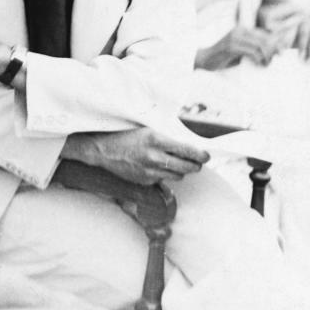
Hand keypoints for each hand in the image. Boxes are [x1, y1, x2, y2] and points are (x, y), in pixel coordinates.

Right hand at [62, 127, 209, 184]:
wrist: (102, 149)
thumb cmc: (125, 134)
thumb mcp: (147, 129)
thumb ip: (167, 137)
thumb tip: (189, 146)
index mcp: (156, 139)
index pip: (188, 150)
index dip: (201, 155)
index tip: (207, 155)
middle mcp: (154, 156)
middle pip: (188, 167)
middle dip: (196, 165)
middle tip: (197, 161)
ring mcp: (150, 171)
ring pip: (178, 175)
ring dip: (180, 170)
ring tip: (175, 162)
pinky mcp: (145, 181)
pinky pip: (163, 179)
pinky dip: (164, 174)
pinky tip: (157, 166)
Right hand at [195, 26, 282, 69]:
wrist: (204, 60)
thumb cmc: (224, 57)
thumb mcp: (241, 50)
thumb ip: (253, 47)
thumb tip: (274, 51)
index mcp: (242, 28)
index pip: (264, 33)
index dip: (276, 41)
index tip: (282, 51)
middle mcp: (239, 30)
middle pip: (264, 39)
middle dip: (273, 50)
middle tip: (275, 59)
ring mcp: (234, 37)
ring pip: (260, 46)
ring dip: (267, 56)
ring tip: (266, 64)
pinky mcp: (231, 46)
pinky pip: (252, 52)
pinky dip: (258, 59)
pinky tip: (259, 64)